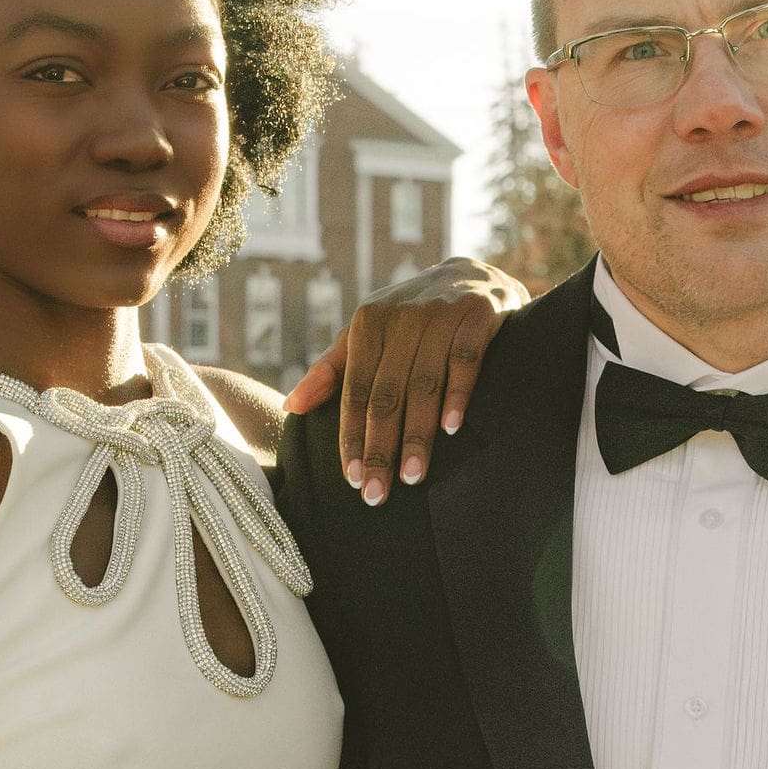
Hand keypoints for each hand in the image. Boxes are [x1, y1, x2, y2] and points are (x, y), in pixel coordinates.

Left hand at [284, 257, 527, 504]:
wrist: (473, 275)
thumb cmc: (411, 317)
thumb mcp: (368, 334)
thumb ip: (332, 369)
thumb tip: (290, 407)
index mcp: (367, 324)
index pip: (354, 391)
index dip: (352, 436)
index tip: (351, 479)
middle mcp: (400, 317)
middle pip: (386, 394)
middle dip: (380, 448)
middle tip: (376, 493)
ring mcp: (440, 315)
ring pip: (423, 384)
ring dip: (417, 433)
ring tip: (412, 476)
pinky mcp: (477, 315)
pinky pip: (465, 361)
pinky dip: (457, 395)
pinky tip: (451, 429)